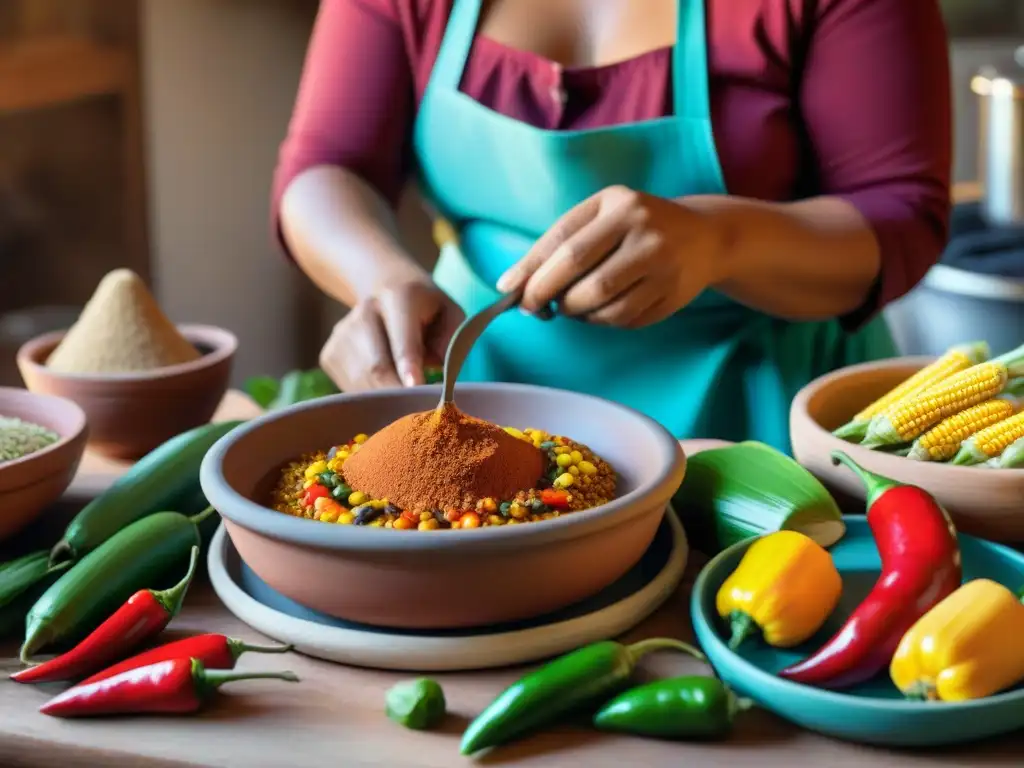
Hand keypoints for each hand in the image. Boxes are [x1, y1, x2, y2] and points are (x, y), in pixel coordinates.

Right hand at [320, 281, 463, 391]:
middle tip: (419, 414)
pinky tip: (386, 388)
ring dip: (386, 400)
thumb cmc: (425, 309)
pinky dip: (371, 398)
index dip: (407, 365)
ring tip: (406, 401)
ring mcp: (341, 333)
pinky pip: (351, 389)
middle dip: (398, 395)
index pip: (401, 337)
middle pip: (376, 366)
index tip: (415, 389)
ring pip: (361, 382)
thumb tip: (442, 375)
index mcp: (398, 297)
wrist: (382, 287)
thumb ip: (452, 341)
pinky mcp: (329, 355)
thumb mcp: (449, 313)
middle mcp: (364, 312)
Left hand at [496, 186, 727, 327]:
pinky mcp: (672, 295)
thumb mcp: (600, 215)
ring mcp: (663, 267)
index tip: (509, 291)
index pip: (566, 246)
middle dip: (551, 298)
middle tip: (536, 306)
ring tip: (571, 304)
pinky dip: (601, 320)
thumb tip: (512, 284)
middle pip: (586, 282)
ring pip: (604, 306)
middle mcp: (645, 234)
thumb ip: (558, 242)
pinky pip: (624, 319)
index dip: (533, 273)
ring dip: (577, 313)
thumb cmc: (636, 224)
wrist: (704, 236)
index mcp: (620, 206)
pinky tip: (599, 309)